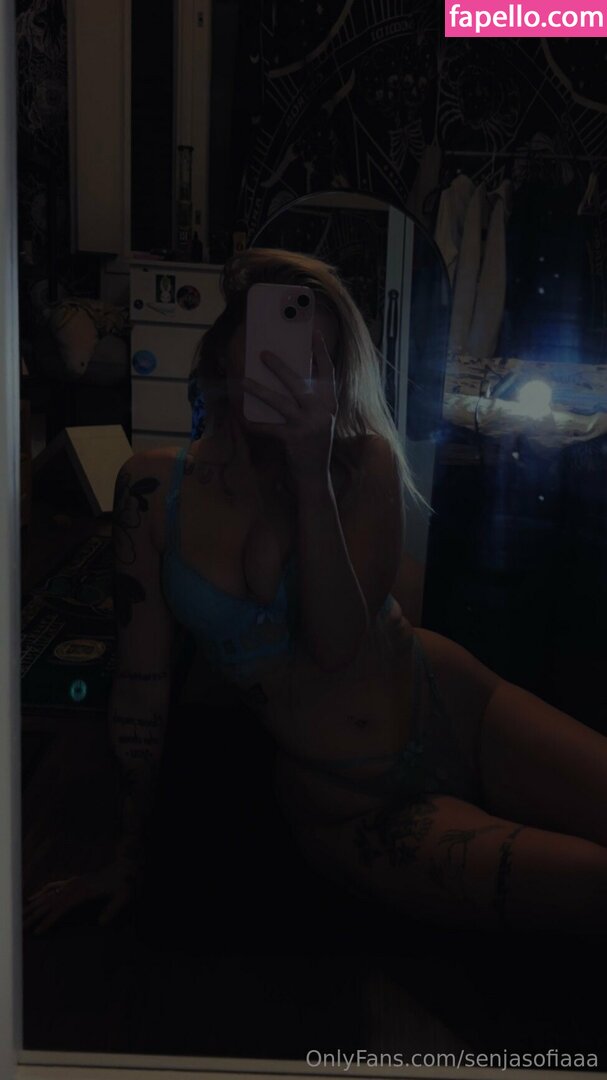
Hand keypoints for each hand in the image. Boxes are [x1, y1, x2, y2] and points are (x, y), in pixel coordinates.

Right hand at [23, 858, 138, 934]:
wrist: (124, 868)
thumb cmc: (124, 884)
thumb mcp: (123, 896)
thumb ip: (113, 909)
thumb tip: (101, 923)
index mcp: (84, 891)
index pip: (61, 907)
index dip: (49, 920)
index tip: (37, 931)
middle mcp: (74, 886)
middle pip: (50, 901)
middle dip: (34, 915)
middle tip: (20, 926)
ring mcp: (72, 882)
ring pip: (49, 894)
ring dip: (34, 905)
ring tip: (21, 915)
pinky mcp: (73, 881)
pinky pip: (53, 886)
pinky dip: (41, 892)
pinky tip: (32, 898)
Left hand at [242, 330, 337, 482]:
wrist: (316, 475)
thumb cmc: (314, 443)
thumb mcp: (319, 419)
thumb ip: (311, 400)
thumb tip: (290, 376)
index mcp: (329, 403)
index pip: (328, 372)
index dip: (321, 352)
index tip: (314, 333)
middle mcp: (321, 411)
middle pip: (299, 383)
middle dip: (280, 367)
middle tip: (263, 354)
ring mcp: (308, 425)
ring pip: (280, 402)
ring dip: (259, 390)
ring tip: (244, 381)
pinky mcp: (293, 438)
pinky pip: (269, 427)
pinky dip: (254, 423)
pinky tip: (242, 418)